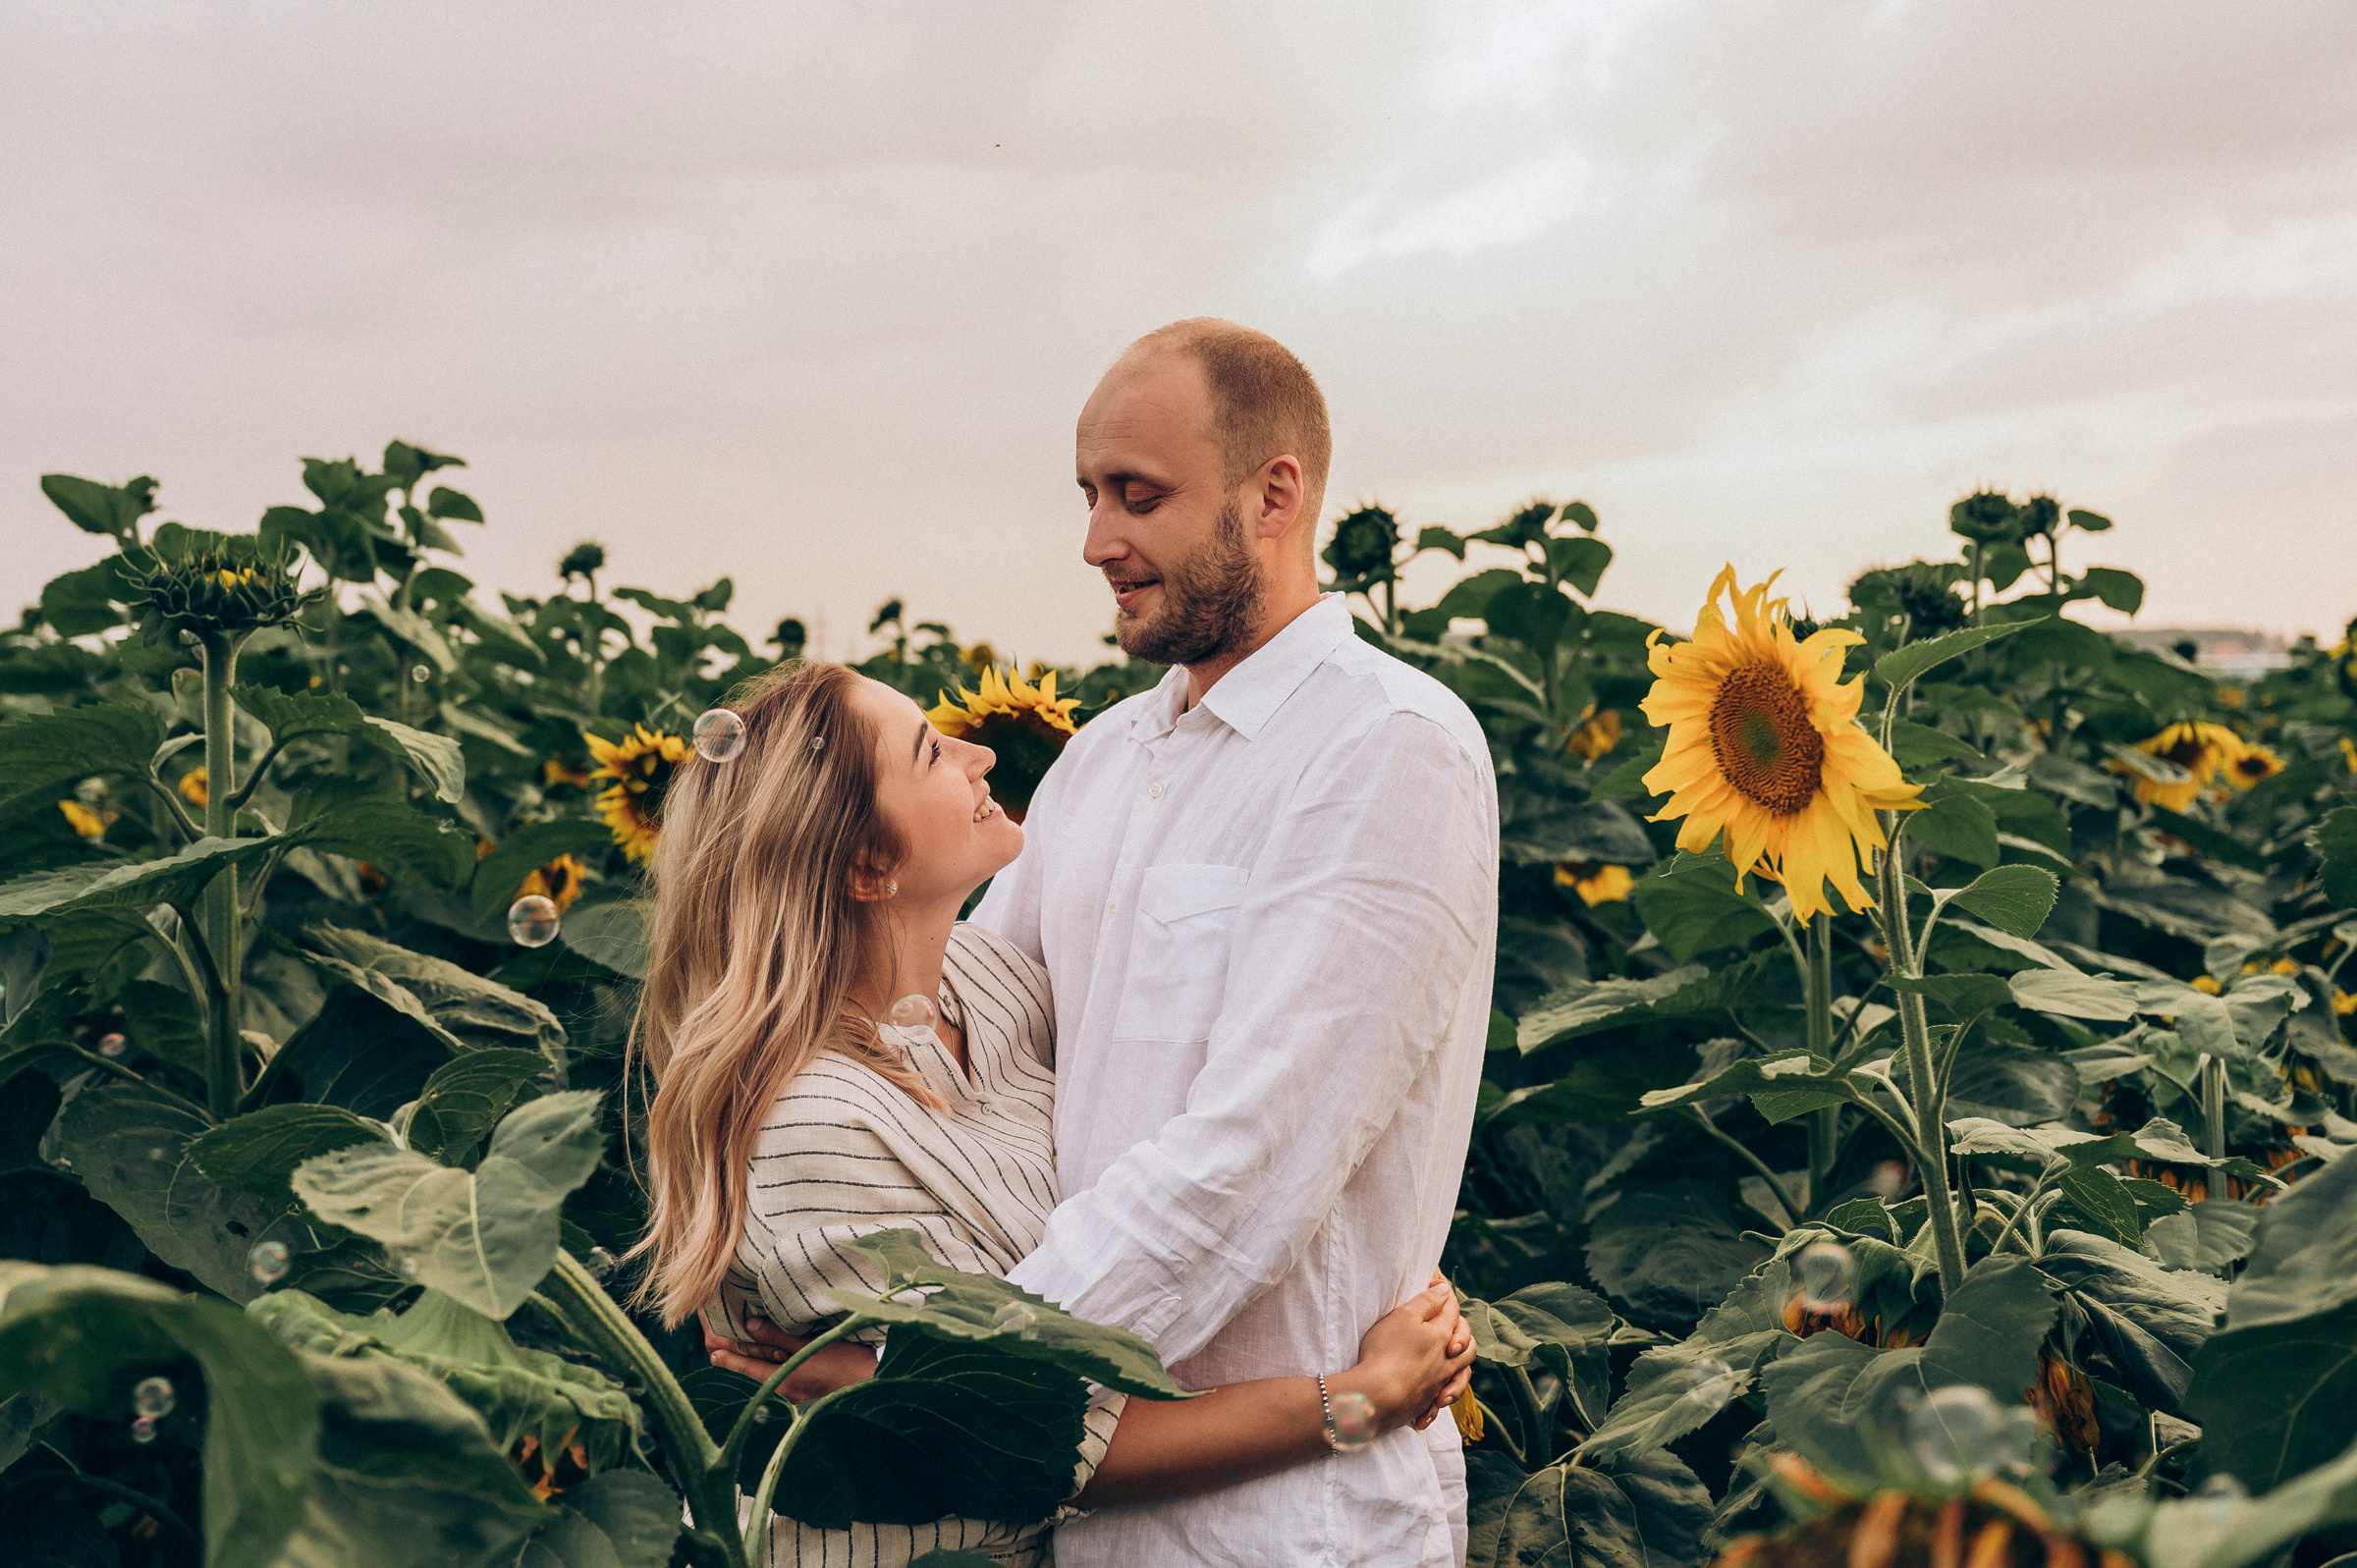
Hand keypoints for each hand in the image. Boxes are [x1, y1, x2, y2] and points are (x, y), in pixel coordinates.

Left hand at [702, 1315, 878, 1402]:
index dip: (722, 1350)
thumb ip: (778, 1336)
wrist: (872, 1386)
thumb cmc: (844, 1366)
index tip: (708, 1337)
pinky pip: (778, 1367)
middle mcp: (782, 1387)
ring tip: (735, 1332)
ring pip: (763, 1365)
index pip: (741, 1364)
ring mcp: (793, 1386)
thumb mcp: (810, 1346)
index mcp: (780, 1379)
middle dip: (733, 1346)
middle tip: (716, 1329)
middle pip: (749, 1365)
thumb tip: (750, 1324)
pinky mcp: (805, 1383)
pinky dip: (768, 1353)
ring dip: (750, 1349)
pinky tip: (767, 1343)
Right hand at [1343, 1278, 1476, 1436]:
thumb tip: (1445, 1291)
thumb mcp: (1404, 1316)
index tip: (1432, 1288)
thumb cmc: (1386, 1350)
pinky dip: (1438, 1401)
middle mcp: (1447, 1361)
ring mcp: (1438, 1384)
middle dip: (1462, 1336)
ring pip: (1461, 1376)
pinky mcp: (1426, 1404)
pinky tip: (1433, 1401)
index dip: (1444, 1297)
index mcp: (1442, 1335)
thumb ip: (1427, 1302)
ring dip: (1458, 1370)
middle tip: (1445, 1330)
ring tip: (1447, 1366)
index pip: (1453, 1311)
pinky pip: (1440, 1404)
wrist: (1377, 1395)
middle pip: (1467, 1347)